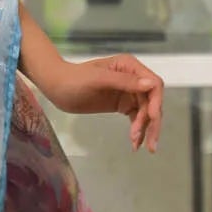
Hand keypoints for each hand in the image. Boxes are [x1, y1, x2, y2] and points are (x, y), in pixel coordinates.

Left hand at [41, 53, 163, 153]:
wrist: (56, 87)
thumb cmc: (74, 79)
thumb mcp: (98, 79)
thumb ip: (124, 81)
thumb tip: (150, 84)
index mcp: (130, 66)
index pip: (153, 85)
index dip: (155, 103)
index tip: (150, 119)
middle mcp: (133, 78)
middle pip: (152, 102)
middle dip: (152, 122)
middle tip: (150, 144)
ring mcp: (128, 92)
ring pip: (146, 112)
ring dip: (144, 129)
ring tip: (136, 144)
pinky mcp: (122, 104)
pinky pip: (136, 118)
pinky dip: (138, 130)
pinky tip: (135, 143)